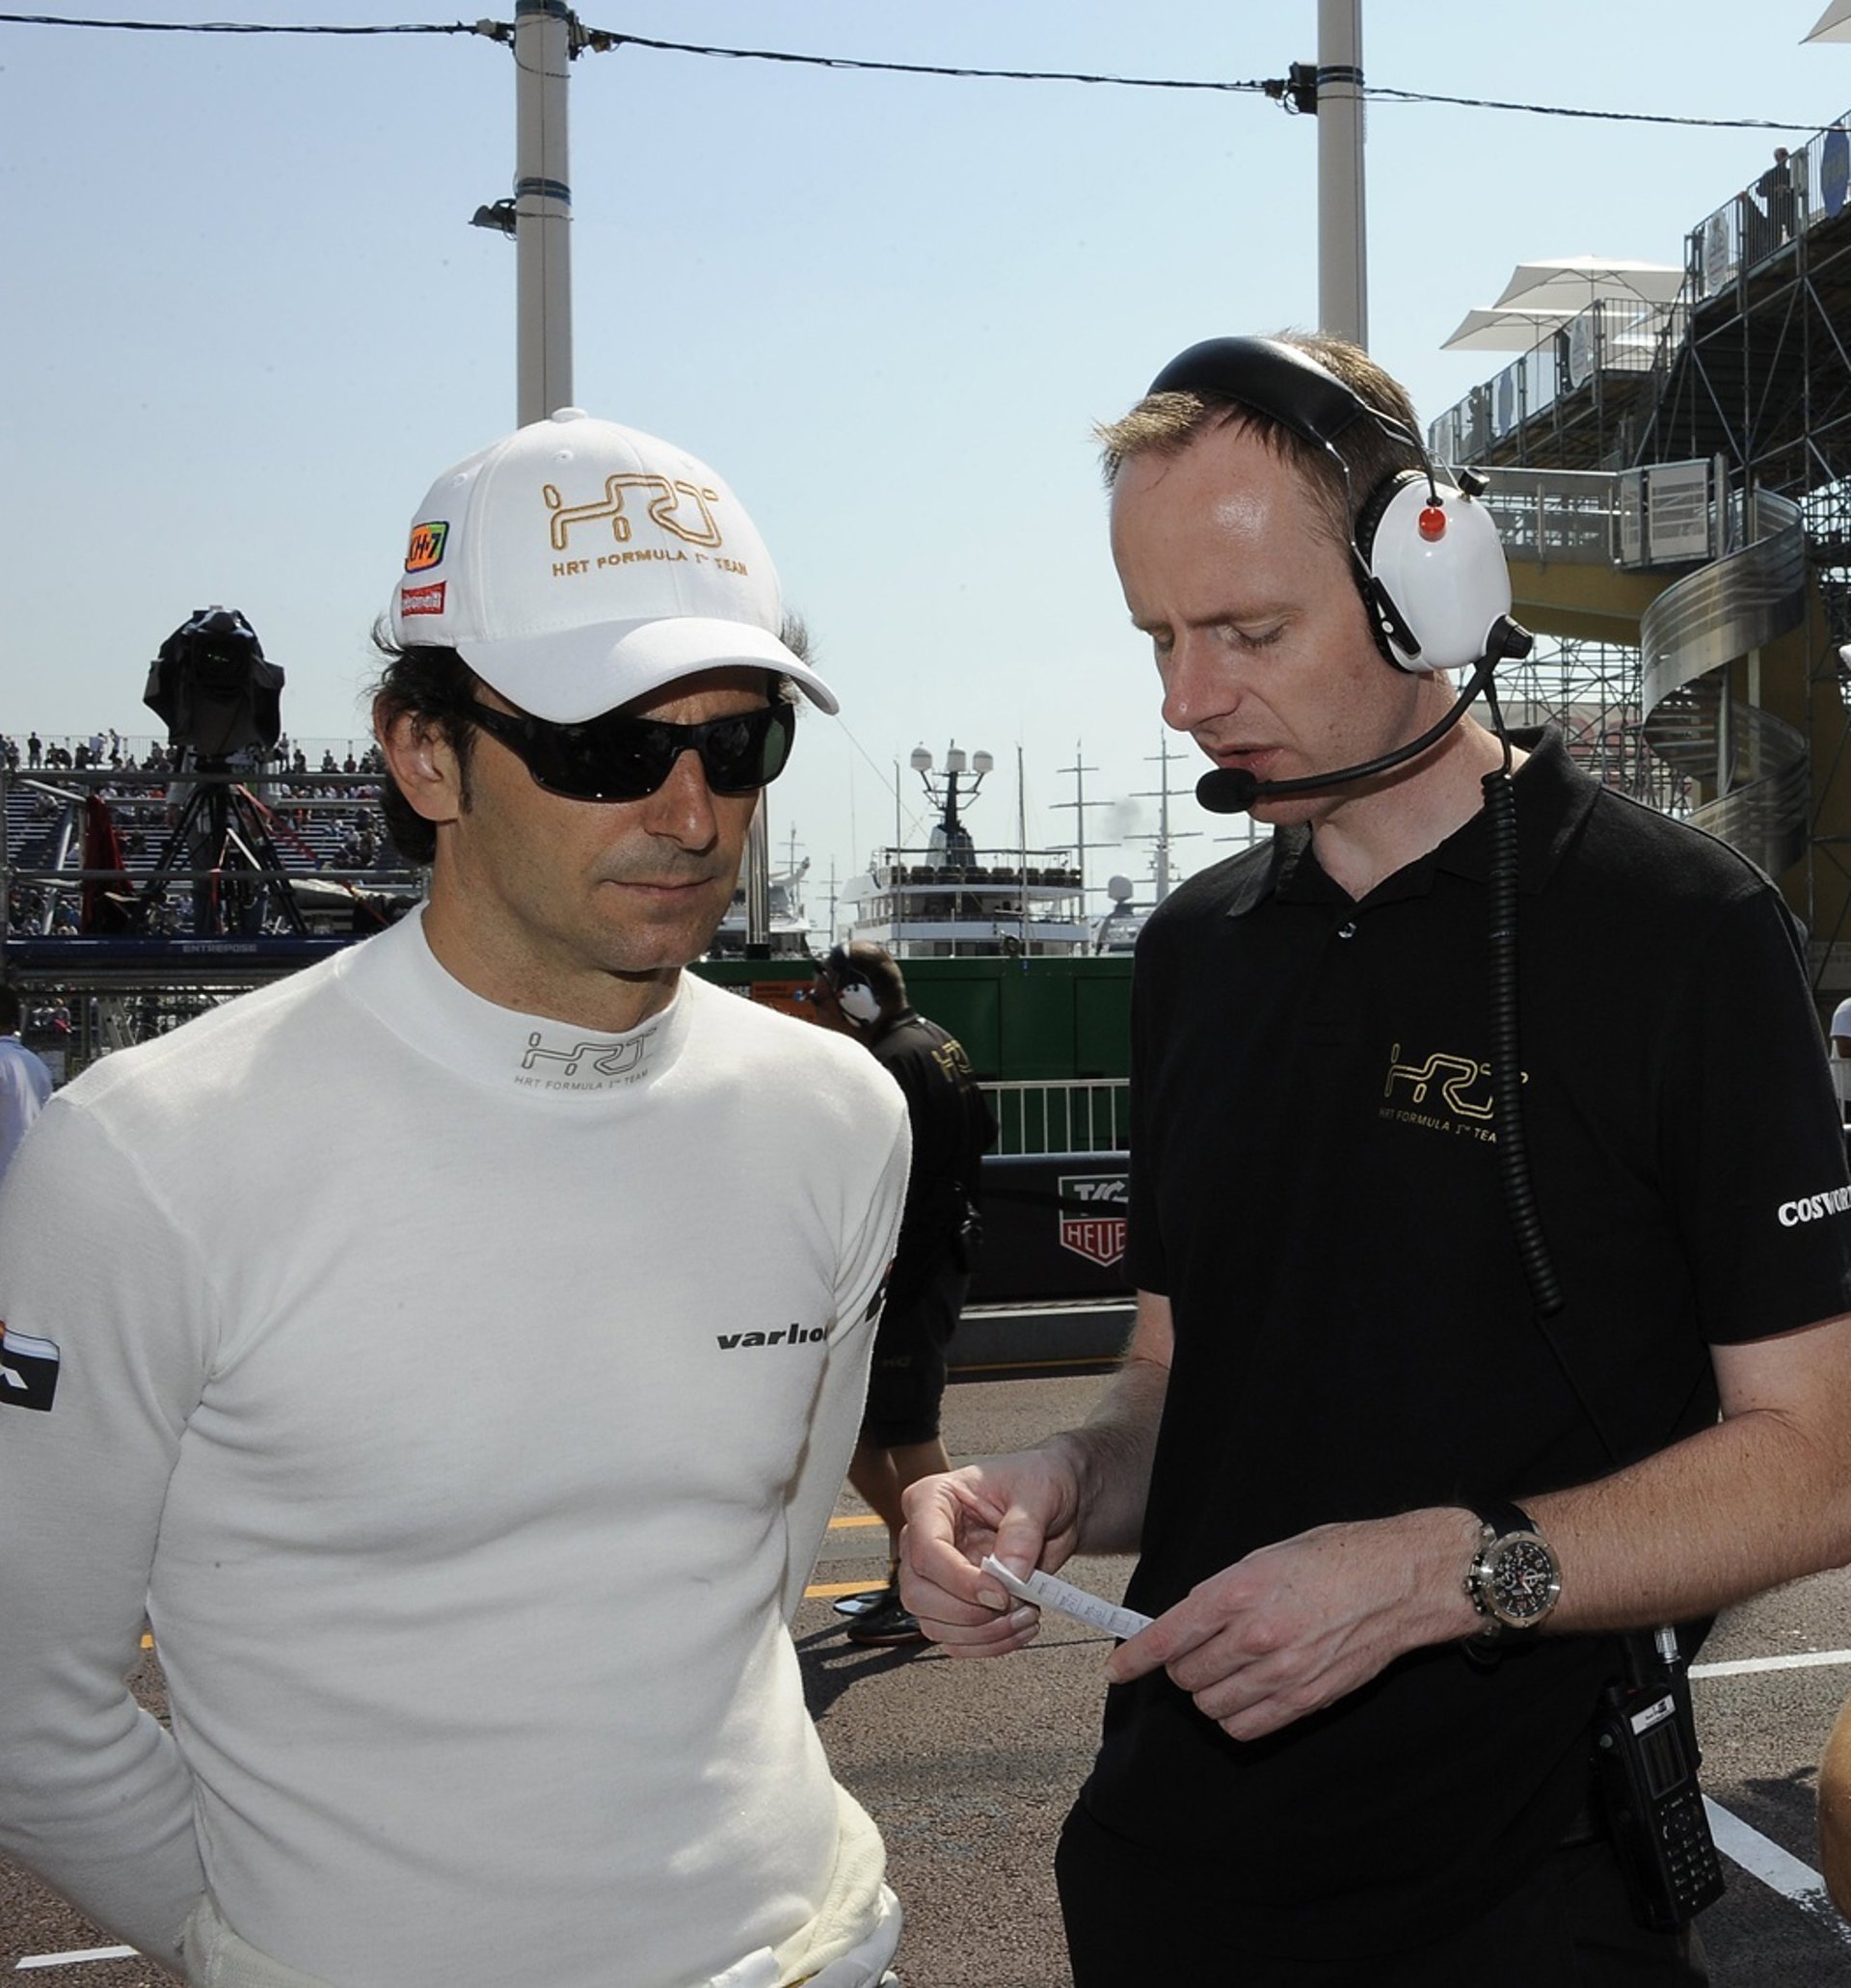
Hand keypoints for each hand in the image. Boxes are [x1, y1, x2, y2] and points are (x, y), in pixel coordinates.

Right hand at [898, 1451, 1082, 1656]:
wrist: (1060, 1502)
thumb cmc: (1040, 1482)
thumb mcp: (1038, 1494)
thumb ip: (1022, 1532)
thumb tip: (1009, 1575)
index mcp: (932, 1500)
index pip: (926, 1549)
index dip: (960, 1580)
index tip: (1001, 1593)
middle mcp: (925, 1538)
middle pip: (918, 1593)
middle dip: (968, 1613)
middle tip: (1015, 1607)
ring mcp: (937, 1574)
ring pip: (934, 1623)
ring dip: (982, 1633)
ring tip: (1025, 1616)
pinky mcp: (955, 1601)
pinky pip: (956, 1639)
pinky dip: (988, 1643)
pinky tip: (1018, 1628)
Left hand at [1105, 1509, 1479, 1739]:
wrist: (1396, 1580)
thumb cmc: (1333, 1557)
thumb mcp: (1264, 1556)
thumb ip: (1222, 1591)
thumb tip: (1188, 1620)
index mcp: (1239, 1592)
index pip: (1168, 1636)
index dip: (1134, 1657)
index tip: (1116, 1670)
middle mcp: (1256, 1636)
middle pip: (1186, 1675)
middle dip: (1180, 1667)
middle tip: (1196, 1651)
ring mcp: (1282, 1673)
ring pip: (1211, 1705)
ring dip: (1208, 1692)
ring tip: (1226, 1670)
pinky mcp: (1306, 1699)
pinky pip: (1246, 1727)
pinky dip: (1234, 1716)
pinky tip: (1245, 1694)